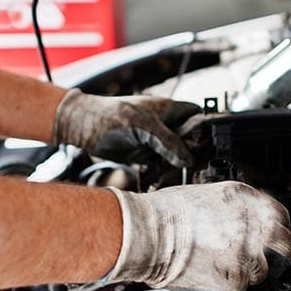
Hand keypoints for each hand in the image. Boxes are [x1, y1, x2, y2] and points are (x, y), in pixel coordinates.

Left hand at [52, 88, 199, 166]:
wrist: (81, 126)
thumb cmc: (109, 115)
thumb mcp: (142, 125)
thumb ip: (166, 141)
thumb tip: (187, 158)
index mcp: (169, 109)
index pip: (198, 117)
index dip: (206, 131)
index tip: (210, 148)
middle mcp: (165, 125)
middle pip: (190, 141)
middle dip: (192, 155)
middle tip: (193, 169)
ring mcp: (155, 141)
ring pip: (176, 156)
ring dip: (177, 168)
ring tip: (175, 177)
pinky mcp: (145, 154)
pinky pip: (161, 166)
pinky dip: (162, 174)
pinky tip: (160, 180)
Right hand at [103, 182, 290, 290]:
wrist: (148, 233)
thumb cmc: (168, 213)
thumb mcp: (212, 195)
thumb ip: (238, 210)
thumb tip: (249, 224)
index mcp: (249, 201)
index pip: (283, 219)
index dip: (275, 232)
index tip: (270, 240)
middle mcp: (255, 227)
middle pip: (286, 248)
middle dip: (277, 258)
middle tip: (262, 262)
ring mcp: (247, 256)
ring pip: (261, 274)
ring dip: (244, 275)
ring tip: (217, 267)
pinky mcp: (235, 282)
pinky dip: (224, 290)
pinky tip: (206, 276)